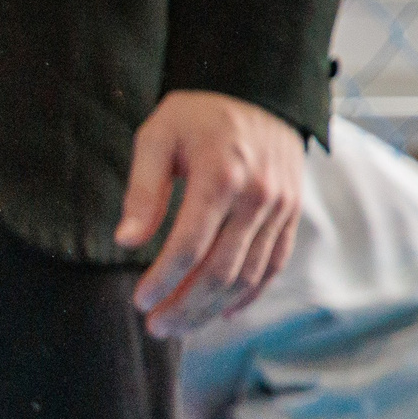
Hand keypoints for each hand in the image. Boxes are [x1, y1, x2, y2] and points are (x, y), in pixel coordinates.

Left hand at [117, 91, 304, 335]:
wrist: (259, 90)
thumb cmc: (197, 114)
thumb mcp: (157, 138)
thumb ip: (142, 191)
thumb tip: (126, 243)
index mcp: (223, 176)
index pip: (190, 246)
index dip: (163, 280)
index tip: (139, 301)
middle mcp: (259, 196)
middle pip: (222, 271)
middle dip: (186, 307)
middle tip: (155, 328)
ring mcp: (281, 207)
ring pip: (248, 275)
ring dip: (212, 309)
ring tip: (178, 326)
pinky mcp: (291, 214)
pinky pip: (273, 264)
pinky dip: (248, 294)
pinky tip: (221, 313)